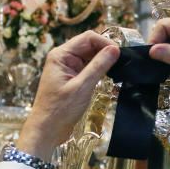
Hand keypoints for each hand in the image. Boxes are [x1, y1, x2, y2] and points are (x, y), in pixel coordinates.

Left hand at [16, 31, 119, 158]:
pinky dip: (99, 70)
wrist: (46, 130)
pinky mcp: (72, 78)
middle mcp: (64, 58)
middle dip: (105, 51)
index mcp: (61, 55)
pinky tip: (109, 77)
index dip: (105, 43)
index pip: (88, 38)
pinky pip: (88, 68)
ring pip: (90, 57)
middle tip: (122, 62)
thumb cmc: (60, 109)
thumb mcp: (82, 87)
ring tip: (118, 69)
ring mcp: (68, 68)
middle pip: (89, 45)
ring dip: (103, 61)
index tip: (120, 54)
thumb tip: (115, 49)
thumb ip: (98, 66)